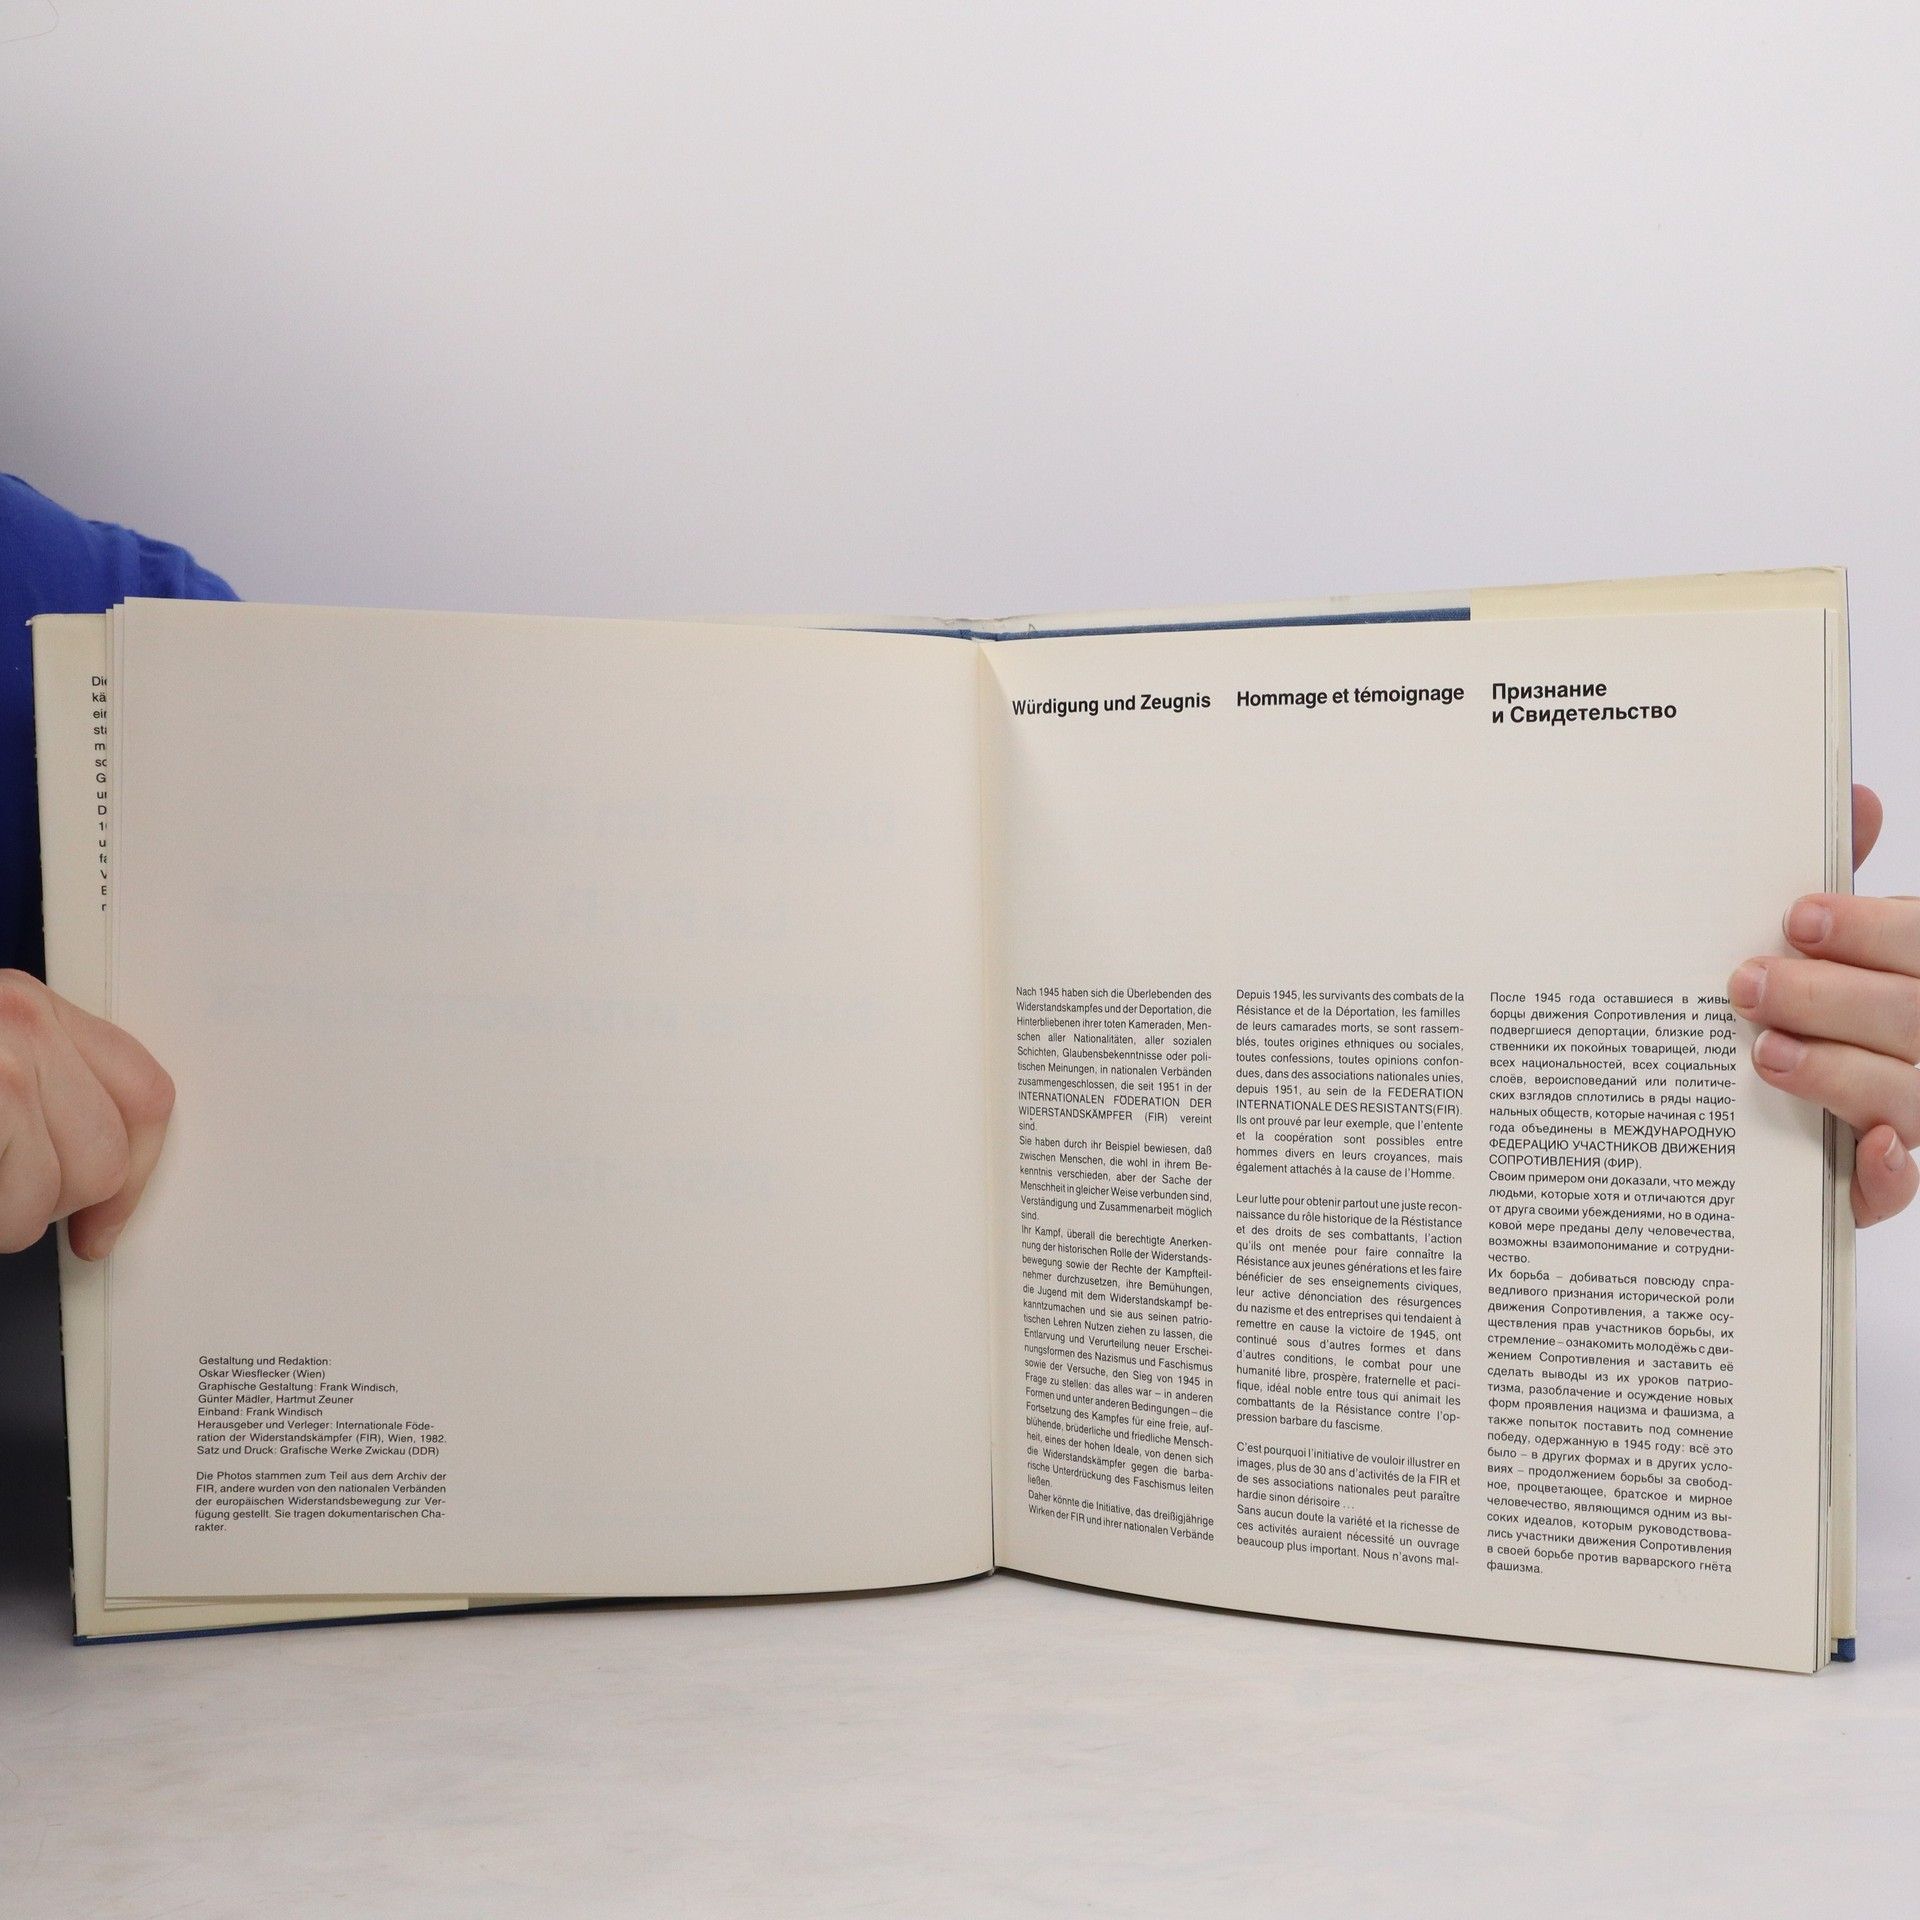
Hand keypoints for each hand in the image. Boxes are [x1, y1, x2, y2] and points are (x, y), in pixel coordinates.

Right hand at [0, 970, 173, 1258]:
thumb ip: (42, 1086)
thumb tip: (93, 1168)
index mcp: (32, 1007)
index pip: (144, 1093)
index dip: (136, 1172)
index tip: (109, 1222)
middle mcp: (25, 1025)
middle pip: (106, 1156)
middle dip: (58, 1204)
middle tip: (11, 1202)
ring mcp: (5, 1067)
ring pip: (57, 1192)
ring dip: (11, 1218)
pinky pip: (14, 1207)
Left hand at [1729, 785, 1917, 1224]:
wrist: (1810, 1105)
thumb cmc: (1831, 1004)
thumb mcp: (1840, 942)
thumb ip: (1846, 886)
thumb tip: (1855, 796)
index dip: (1873, 930)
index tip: (1797, 919)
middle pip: (1918, 1017)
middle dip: (1833, 998)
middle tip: (1748, 983)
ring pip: (1910, 1097)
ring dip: (1841, 1072)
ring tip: (1765, 1053)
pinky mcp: (1882, 1182)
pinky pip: (1902, 1190)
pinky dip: (1892, 1171)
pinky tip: (1870, 1145)